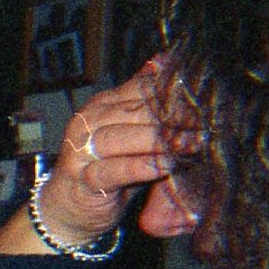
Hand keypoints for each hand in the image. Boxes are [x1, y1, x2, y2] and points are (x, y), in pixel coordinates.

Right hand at [0, 62, 183, 253]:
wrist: (66, 208)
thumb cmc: (104, 167)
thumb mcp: (125, 130)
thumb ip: (142, 99)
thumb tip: (165, 60)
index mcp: (100, 106)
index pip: (139, 91)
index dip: (172, 96)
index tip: (202, 104)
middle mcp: (86, 124)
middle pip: (132, 113)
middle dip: (170, 119)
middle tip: (202, 126)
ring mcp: (80, 152)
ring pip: (119, 139)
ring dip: (157, 142)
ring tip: (189, 145)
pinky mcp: (82, 180)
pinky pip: (112, 170)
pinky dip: (139, 167)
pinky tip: (163, 165)